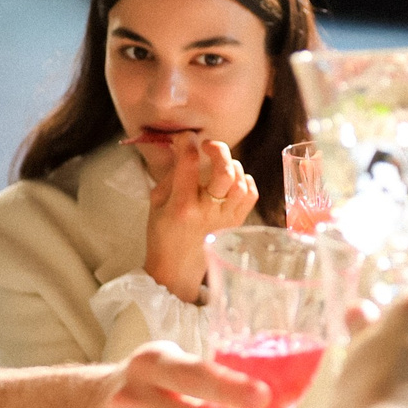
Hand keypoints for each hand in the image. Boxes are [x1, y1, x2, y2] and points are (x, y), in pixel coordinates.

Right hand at [146, 133, 258, 302]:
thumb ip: (171, 173)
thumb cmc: (162, 234)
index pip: (189, 163)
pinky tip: (233, 180)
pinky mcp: (236, 223)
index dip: (187, 142)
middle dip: (218, 149)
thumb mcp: (157, 202)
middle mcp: (206, 211)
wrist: (176, 269)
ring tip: (220, 165)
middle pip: (224, 170)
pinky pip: (250, 194)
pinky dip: (245, 181)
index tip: (185, 138)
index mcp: (181, 205)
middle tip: (207, 146)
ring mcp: (225, 218)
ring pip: (240, 181)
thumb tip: (183, 147)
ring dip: (232, 165)